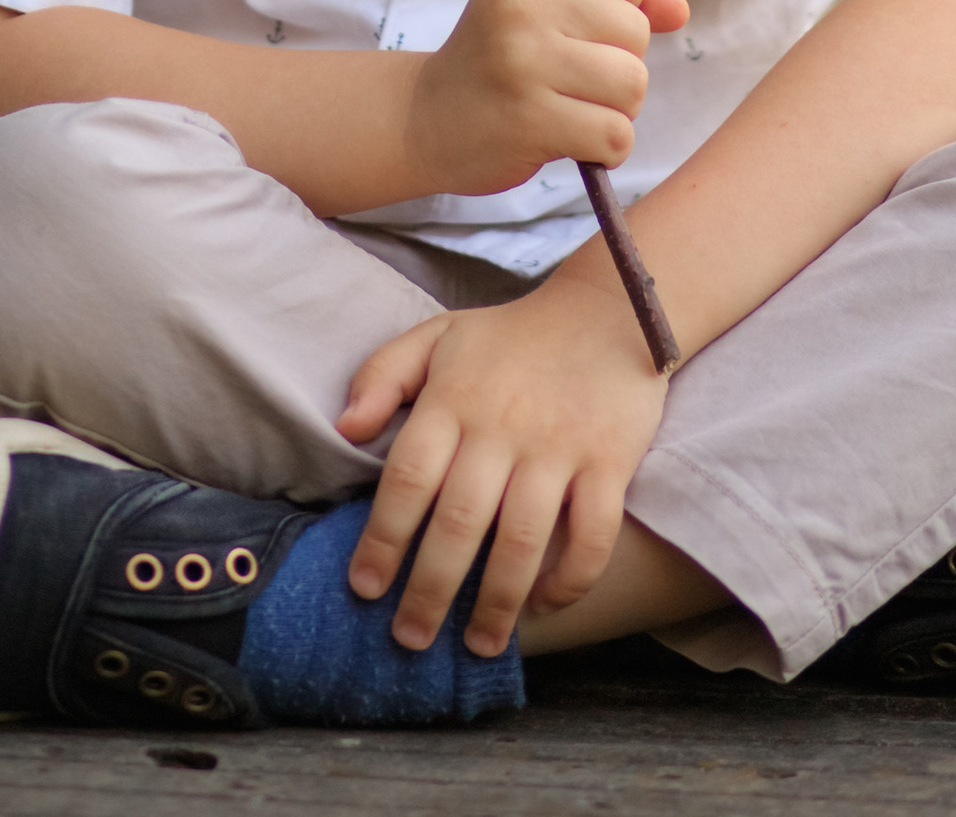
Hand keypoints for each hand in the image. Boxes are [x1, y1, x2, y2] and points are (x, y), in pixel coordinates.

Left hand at [336, 274, 671, 655]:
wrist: (608, 310)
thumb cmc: (512, 336)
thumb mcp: (439, 335)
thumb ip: (384, 374)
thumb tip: (345, 428)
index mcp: (454, 398)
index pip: (408, 477)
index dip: (383, 538)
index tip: (365, 588)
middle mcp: (502, 426)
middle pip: (460, 522)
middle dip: (430, 590)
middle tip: (410, 639)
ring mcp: (558, 446)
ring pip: (522, 540)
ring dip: (497, 602)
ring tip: (477, 645)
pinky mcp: (609, 460)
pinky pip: (591, 534)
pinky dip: (570, 579)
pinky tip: (546, 603)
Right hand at [409, 0, 688, 199]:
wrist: (427, 118)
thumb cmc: (502, 55)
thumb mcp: (547, 3)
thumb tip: (680, 11)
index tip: (589, 20)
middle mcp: (523, 5)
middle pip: (635, 30)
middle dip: (618, 61)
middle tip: (569, 75)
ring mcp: (523, 64)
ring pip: (632, 84)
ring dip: (616, 108)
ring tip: (573, 106)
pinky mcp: (530, 122)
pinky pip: (616, 135)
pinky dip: (606, 147)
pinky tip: (571, 139)